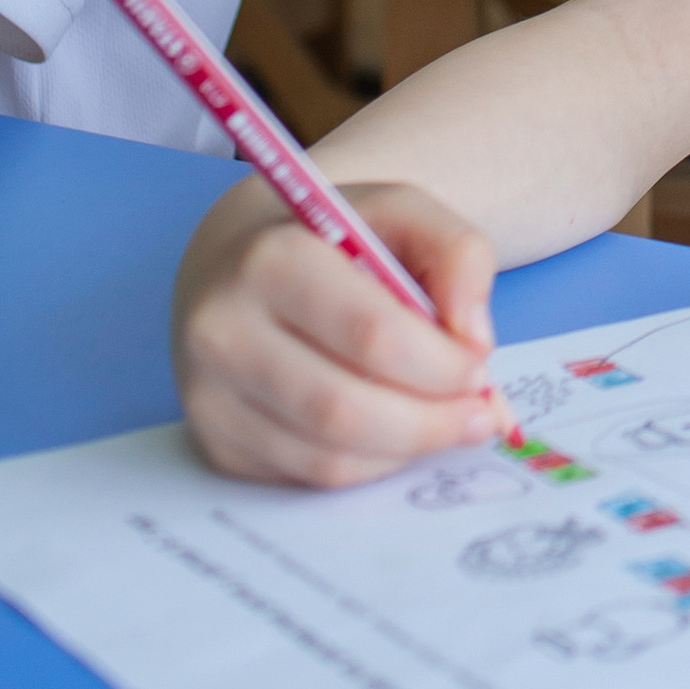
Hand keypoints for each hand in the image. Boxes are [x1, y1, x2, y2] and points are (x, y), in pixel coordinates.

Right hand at [173, 177, 508, 484]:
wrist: (238, 264)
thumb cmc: (332, 239)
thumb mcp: (403, 212)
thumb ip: (458, 254)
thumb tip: (474, 340)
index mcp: (272, 259)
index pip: (370, 334)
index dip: (440, 364)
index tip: (479, 368)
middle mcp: (224, 330)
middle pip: (342, 409)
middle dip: (429, 421)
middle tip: (477, 415)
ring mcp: (210, 395)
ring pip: (327, 456)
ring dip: (405, 450)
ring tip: (447, 424)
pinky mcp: (216, 443)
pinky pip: (309, 476)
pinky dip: (370, 465)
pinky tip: (394, 434)